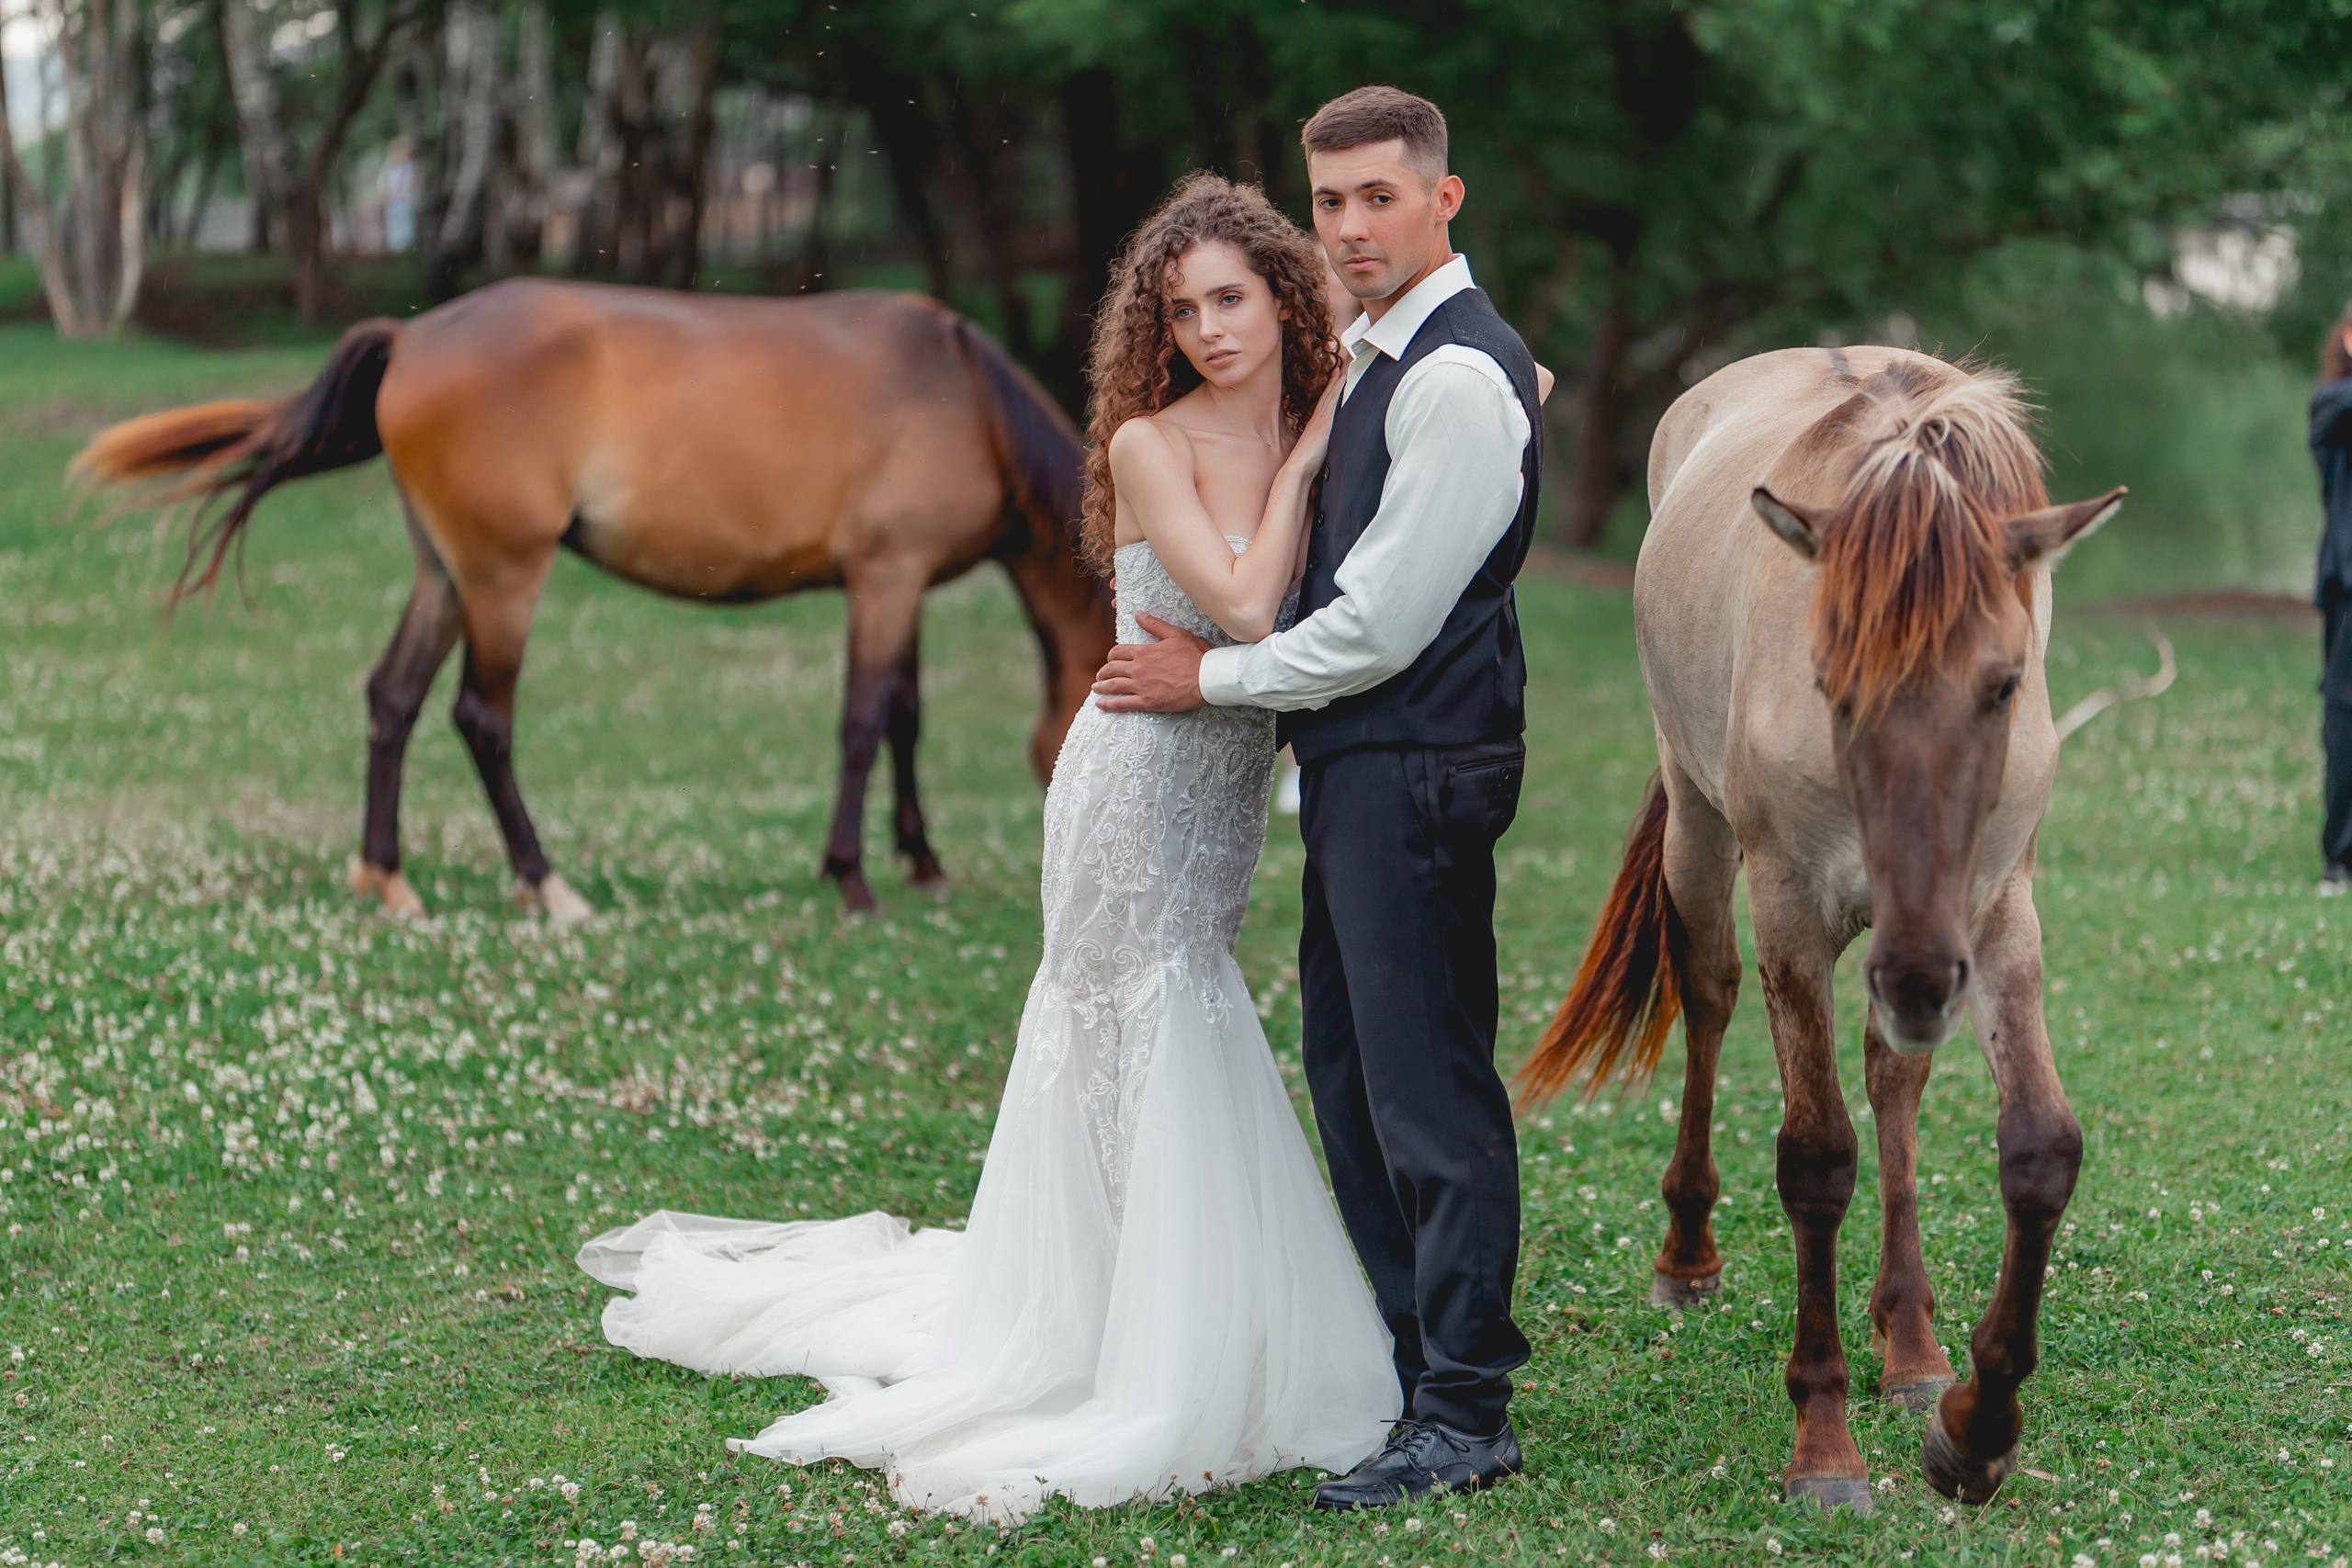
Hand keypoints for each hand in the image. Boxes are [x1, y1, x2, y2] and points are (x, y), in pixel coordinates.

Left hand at [1092, 614, 1209, 711]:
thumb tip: (1138, 614)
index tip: (1111, 660)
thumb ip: (1154, 624)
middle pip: (1111, 669)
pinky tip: (1101, 705)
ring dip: (1101, 687)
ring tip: (1096, 688)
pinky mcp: (1147, 702)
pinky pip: (1122, 703)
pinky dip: (1108, 704)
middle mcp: (1138, 668)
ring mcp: (1141, 686)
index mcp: (1144, 652)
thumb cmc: (1196, 655)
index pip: (1118, 652)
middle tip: (1100, 676)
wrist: (1207, 677)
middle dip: (1103, 672)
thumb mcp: (1175, 634)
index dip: (1112, 656)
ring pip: (1113, 686)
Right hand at [1290, 367, 1344, 472]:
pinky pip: (1331, 399)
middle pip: (1329, 392)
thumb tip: (1330, 447)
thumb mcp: (1318, 452)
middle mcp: (1318, 418)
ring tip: (1345, 361)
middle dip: (1337, 376)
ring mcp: (1321, 418)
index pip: (1326, 401)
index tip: (1337, 374)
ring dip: (1339, 376)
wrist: (1297, 469)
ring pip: (1331, 392)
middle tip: (1343, 360)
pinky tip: (1342, 377)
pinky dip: (1337, 387)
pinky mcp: (1324, 422)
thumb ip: (1324, 445)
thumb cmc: (1307, 465)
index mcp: (1316, 425)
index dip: (1332, 386)